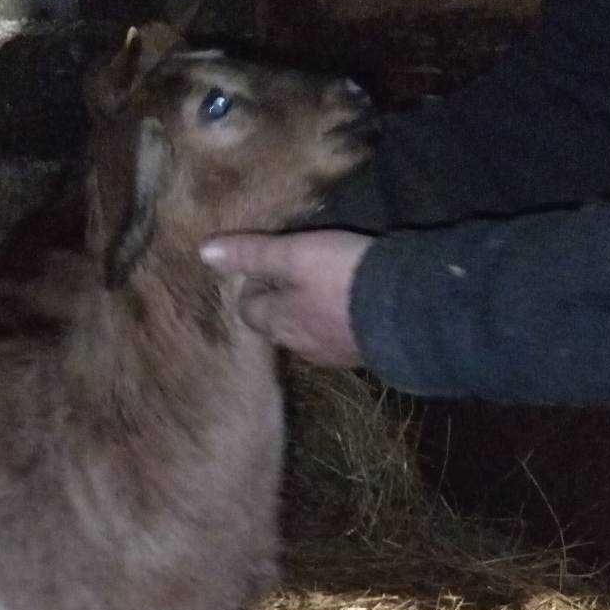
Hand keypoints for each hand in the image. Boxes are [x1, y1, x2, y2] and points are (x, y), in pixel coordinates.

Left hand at [199, 230, 371, 366]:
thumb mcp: (294, 253)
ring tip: (324, 289)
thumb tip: (203, 253)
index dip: (253, 286)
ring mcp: (330, 355)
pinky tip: (352, 308)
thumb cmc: (342, 277)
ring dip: (309, 315)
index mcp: (277, 323)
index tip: (268, 265)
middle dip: (280, 302)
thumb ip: (252, 253)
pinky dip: (336, 324)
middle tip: (295, 274)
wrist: (406, 310)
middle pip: (276, 325)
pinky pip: (337, 340)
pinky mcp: (359, 356)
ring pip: (306, 334)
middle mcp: (298, 346)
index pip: (248, 310)